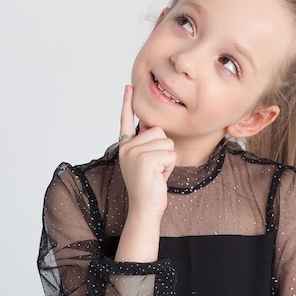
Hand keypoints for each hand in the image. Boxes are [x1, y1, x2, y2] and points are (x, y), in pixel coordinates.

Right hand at [118, 85, 175, 220]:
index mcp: (125, 146)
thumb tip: (154, 128)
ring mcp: (134, 152)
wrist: (145, 208)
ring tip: (157, 172)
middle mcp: (127, 147)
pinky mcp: (145, 160)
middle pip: (158, 131)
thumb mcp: (145, 161)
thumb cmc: (149, 186)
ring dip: (168, 159)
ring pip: (166, 142)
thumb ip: (147, 144)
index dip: (127, 103)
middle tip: (155, 168)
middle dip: (164, 150)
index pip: (127, 120)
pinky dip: (170, 166)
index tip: (129, 87)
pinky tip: (159, 176)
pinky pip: (170, 153)